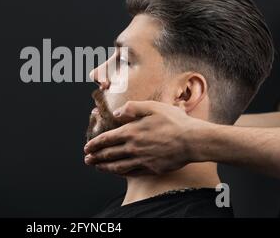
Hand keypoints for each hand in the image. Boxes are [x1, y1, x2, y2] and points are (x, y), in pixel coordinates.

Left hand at [83, 101, 211, 175]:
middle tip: (87, 159)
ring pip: (118, 166)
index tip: (87, 147)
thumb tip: (115, 113)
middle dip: (95, 157)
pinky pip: (131, 172)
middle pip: (109, 154)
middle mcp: (133, 147)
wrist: (192, 140)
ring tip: (97, 167)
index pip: (107, 139)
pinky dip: (121, 173)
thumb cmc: (174, 121)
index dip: (95, 144)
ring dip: (105, 167)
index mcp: (131, 131)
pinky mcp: (151, 168)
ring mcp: (142, 160)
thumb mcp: (152, 107)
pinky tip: (117, 172)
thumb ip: (132, 108)